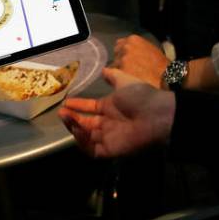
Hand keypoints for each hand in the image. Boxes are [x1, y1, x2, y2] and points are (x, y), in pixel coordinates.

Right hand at [58, 68, 175, 157]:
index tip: (65, 101)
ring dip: (74, 128)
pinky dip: (82, 142)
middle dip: (72, 118)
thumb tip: (103, 69)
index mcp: (111, 108)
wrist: (157, 115)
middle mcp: (108, 123)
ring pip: (86, 137)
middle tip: (61, 112)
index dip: (78, 105)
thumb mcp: (124, 81)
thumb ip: (113, 76)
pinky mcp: (110, 150)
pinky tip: (77, 129)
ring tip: (66, 117)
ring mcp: (109, 137)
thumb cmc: (141, 97)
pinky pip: (92, 150)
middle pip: (85, 124)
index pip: (90, 109)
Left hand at [112, 35, 168, 87]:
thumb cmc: (162, 66)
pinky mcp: (120, 72)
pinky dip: (114, 80)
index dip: (123, 54)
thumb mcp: (151, 51)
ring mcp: (122, 59)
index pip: (119, 45)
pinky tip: (125, 84)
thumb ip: (137, 49)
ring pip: (113, 66)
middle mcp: (126, 47)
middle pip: (116, 55)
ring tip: (130, 79)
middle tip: (130, 71)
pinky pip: (110, 76)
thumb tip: (128, 54)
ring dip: (119, 72)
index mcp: (134, 39)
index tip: (128, 62)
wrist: (169, 79)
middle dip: (120, 62)